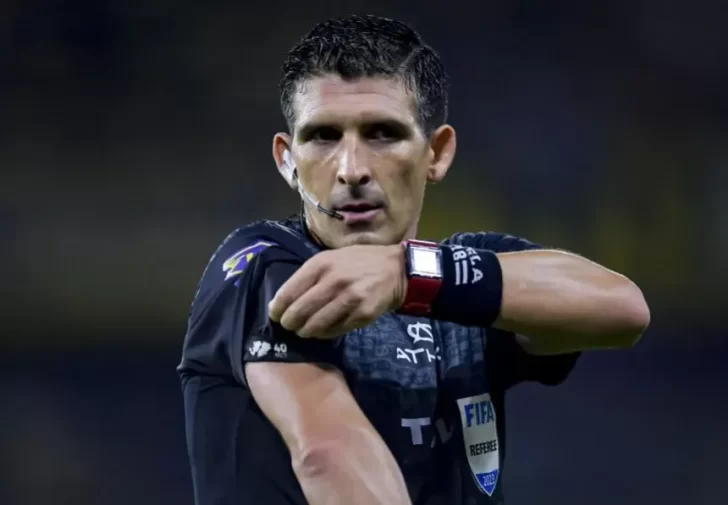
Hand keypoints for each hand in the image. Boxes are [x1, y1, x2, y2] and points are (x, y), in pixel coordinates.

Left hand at [268, 244, 406, 338]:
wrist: (395, 269)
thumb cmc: (358, 262)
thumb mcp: (331, 258)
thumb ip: (308, 276)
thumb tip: (282, 301)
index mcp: (321, 264)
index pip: (289, 291)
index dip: (278, 308)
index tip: (275, 315)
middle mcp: (333, 280)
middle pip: (300, 311)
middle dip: (290, 323)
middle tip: (289, 326)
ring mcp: (349, 298)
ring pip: (316, 324)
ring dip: (306, 331)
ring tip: (304, 331)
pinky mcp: (362, 314)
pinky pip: (335, 330)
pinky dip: (325, 333)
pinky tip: (323, 331)